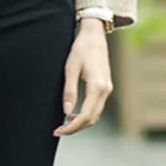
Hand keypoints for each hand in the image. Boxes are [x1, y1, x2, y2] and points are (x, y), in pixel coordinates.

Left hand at [54, 19, 113, 136]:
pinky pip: (96, 107)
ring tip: (64, 125)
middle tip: (58, 131)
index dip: (71, 127)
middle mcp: (105, 90)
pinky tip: (73, 115)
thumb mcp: (71, 69)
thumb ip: (69, 91)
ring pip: (95, 115)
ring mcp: (107, 89)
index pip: (85, 116)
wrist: (94, 35)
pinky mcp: (105, 87)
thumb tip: (66, 112)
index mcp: (97, 86)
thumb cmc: (81, 49)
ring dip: (80, 123)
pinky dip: (86, 115)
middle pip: (91, 119)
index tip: (57, 131)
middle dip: (75, 128)